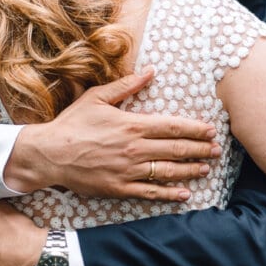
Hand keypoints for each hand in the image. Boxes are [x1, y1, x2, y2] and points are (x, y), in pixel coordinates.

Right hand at [4, 69, 219, 200]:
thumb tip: (150, 71)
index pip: (172, 126)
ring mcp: (128, 171)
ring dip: (190, 170)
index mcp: (132, 125)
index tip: (210, 130)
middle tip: (216, 150)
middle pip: (176, 149)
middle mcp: (134, 149)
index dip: (195, 129)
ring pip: (167, 171)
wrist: (49, 154)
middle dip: (199, 149)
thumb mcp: (98, 97)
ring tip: (206, 169)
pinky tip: (184, 194)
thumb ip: (127, 86)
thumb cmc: (73, 124)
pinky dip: (169, 194)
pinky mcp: (119, 188)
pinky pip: (150, 193)